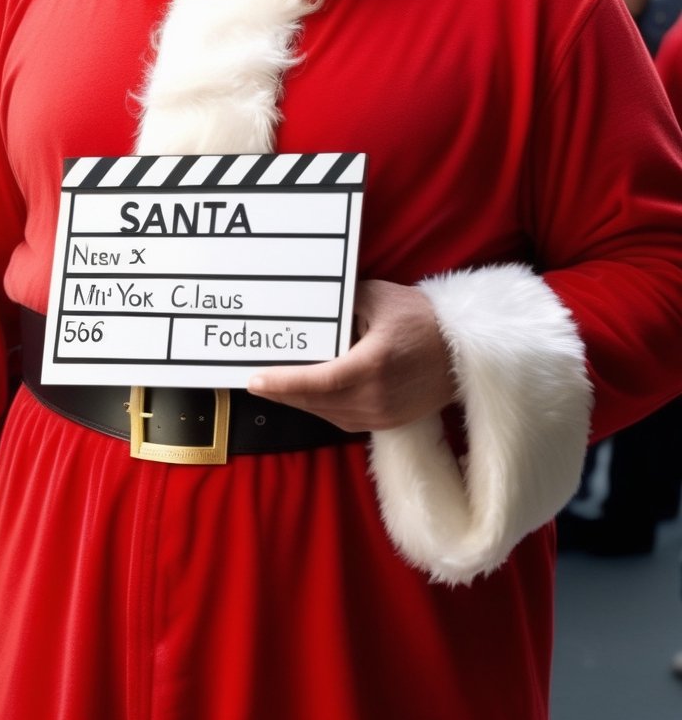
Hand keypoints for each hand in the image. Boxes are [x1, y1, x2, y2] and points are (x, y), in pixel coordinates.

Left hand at [247, 278, 455, 431]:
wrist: (465, 352)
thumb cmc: (422, 318)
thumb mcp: (378, 298)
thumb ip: (341, 304)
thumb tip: (308, 309)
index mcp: (373, 365)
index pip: (318, 382)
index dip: (283, 384)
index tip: (255, 381)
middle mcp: (377, 397)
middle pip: (316, 402)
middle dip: (282, 394)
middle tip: (255, 382)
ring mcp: (384, 414)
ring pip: (328, 414)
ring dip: (300, 403)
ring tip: (275, 388)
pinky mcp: (389, 422)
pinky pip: (344, 420)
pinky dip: (322, 409)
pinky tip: (309, 396)